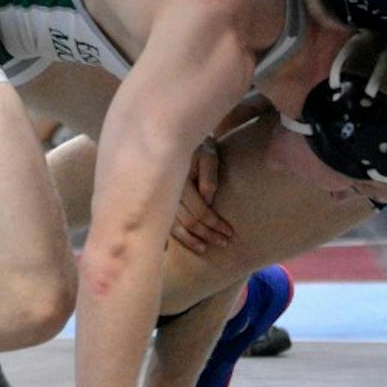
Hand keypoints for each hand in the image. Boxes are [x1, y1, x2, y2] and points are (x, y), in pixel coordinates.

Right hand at [170, 139, 232, 254]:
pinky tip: (178, 246)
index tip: (229, 232)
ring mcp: (159, 199)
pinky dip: (174, 236)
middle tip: (223, 243)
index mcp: (180, 182)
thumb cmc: (198, 147)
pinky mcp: (157, 203)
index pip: (200, 212)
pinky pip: (164, 224)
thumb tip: (208, 202)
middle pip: (188, 222)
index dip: (215, 224)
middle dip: (207, 235)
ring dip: (190, 240)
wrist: (177, 138)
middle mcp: (167, 193)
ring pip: (174, 228)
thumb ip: (208, 179)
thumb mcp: (208, 156)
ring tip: (204, 249)